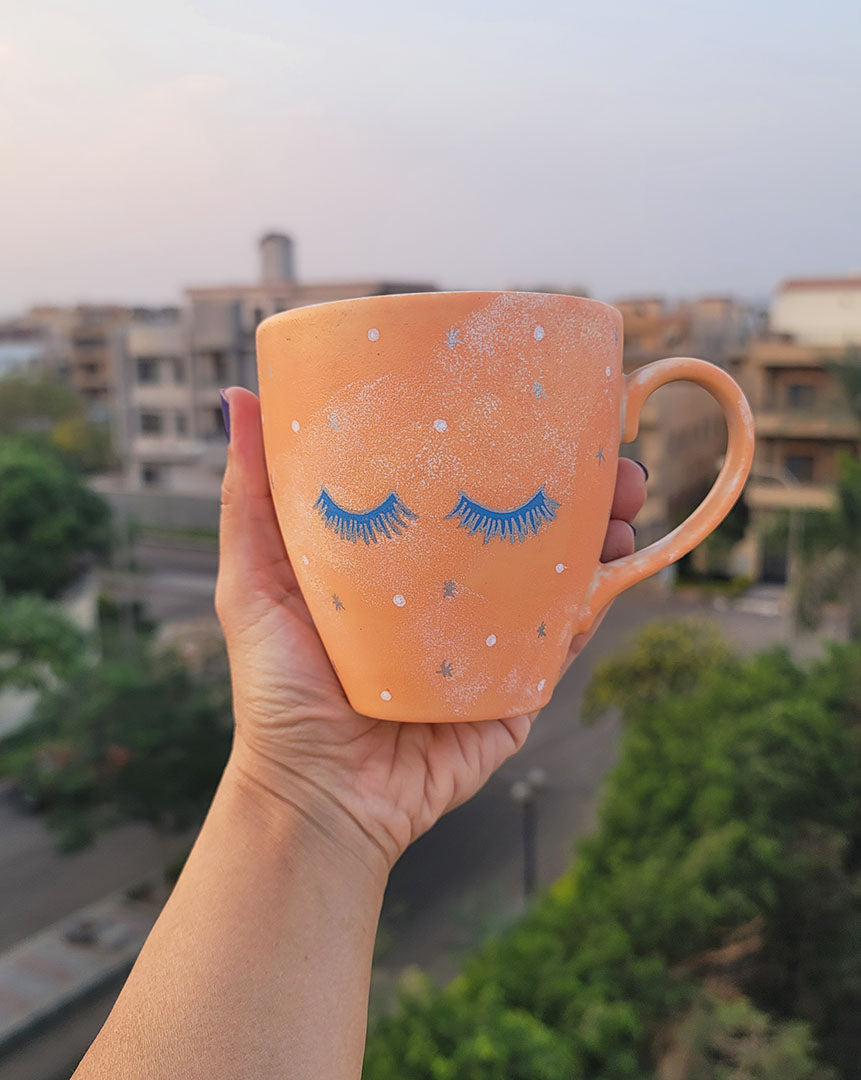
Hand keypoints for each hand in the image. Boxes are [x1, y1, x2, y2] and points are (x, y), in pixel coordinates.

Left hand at [216, 388, 645, 873]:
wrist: (318, 796)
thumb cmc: (278, 690)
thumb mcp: (254, 583)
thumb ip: (252, 499)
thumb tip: (238, 398)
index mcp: (399, 561)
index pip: (458, 489)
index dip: (500, 445)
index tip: (534, 402)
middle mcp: (450, 593)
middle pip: (523, 525)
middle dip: (575, 486)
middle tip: (610, 457)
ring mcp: (488, 641)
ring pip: (559, 576)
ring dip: (601, 534)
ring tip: (626, 503)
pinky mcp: (515, 689)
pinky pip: (563, 641)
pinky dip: (596, 603)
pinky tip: (620, 565)